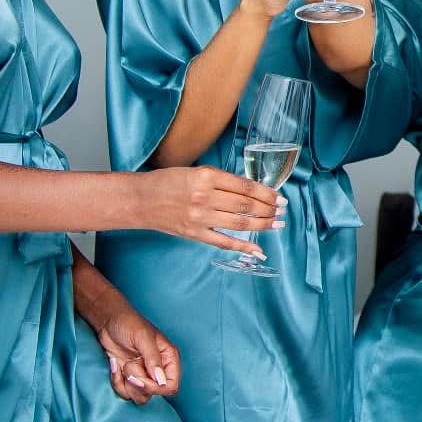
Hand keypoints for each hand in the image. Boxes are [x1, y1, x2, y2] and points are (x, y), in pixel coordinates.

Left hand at [94, 307, 181, 404]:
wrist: (108, 322)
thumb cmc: (129, 323)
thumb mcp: (143, 337)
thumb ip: (153, 359)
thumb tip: (161, 380)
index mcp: (168, 359)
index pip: (171, 385)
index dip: (156, 388)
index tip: (141, 379)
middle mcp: (158, 370)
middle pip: (154, 393)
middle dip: (138, 384)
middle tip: (128, 366)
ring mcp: (143, 375)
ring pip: (140, 397)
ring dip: (127, 384)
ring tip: (123, 364)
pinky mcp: (128, 378)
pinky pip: (124, 392)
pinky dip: (116, 381)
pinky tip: (115, 365)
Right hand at [132, 167, 283, 256]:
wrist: (140, 200)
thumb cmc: (167, 182)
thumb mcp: (196, 171)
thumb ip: (221, 180)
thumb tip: (250, 190)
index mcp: (207, 177)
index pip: (245, 186)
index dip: (266, 193)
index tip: (278, 196)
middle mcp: (205, 197)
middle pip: (246, 205)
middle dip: (269, 208)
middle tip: (282, 210)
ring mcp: (200, 217)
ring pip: (240, 223)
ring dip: (263, 224)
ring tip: (277, 223)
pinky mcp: (194, 234)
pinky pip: (224, 242)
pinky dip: (243, 247)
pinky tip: (258, 250)